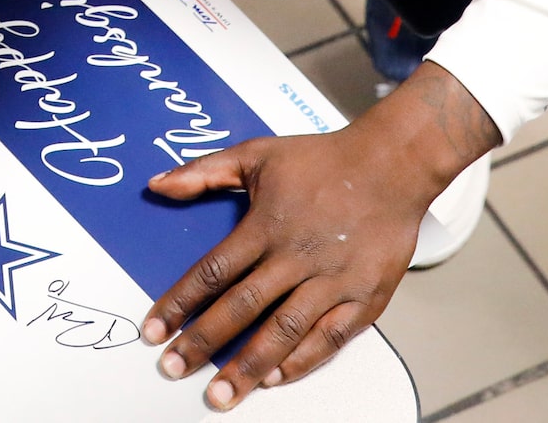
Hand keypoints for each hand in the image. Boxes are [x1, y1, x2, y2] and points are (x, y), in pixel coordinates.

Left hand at [141, 63, 497, 408]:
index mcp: (266, 225)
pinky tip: (276, 378)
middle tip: (174, 369)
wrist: (392, 165)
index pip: (213, 271)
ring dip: (250, 366)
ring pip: (283, 331)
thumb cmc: (323, 160)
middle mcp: (296, 256)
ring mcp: (332, 281)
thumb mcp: (256, 154)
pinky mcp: (364, 298)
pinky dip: (302, 361)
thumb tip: (157, 185)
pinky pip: (329, 338)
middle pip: (241, 307)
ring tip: (222, 394)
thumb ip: (204, 172)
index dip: (180, 303)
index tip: (155, 330)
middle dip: (204, 342)